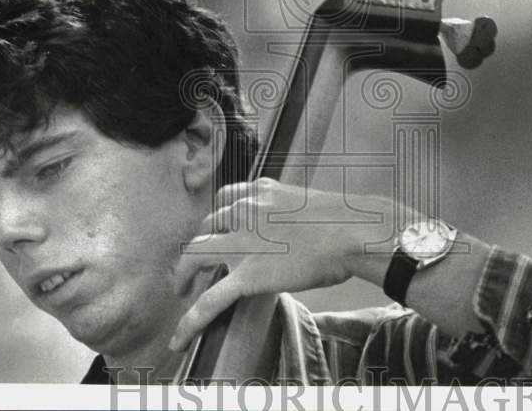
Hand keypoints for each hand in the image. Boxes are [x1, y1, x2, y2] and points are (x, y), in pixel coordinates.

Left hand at [168, 178, 394, 350]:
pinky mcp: (247, 274)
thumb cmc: (343, 220)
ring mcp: (242, 242)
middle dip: (200, 245)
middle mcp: (244, 211)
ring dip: (184, 273)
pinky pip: (210, 299)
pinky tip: (180, 338)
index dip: (219, 218)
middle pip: (207, 225)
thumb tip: (291, 229)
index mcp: (260, 192)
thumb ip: (287, 211)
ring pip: (194, 255)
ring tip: (181, 289)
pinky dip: (191, 319)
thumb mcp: (307, 203)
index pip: (226, 199)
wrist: (351, 231)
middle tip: (198, 264)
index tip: (219, 230)